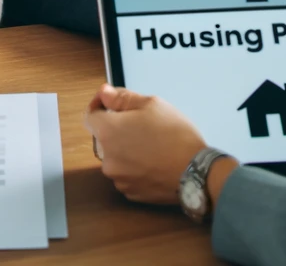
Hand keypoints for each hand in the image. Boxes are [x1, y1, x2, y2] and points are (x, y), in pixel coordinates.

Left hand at [84, 85, 211, 203]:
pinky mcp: (130, 192)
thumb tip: (104, 94)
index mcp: (109, 132)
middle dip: (117, 127)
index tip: (111, 103)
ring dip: (126, 148)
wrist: (195, 172)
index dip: (100, 106)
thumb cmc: (175, 135)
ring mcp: (118, 178)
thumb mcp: (152, 104)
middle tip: (143, 123)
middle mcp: (107, 158)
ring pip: (115, 156)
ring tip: (152, 143)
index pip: (90, 115)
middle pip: (103, 137)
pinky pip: (126, 173)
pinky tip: (154, 160)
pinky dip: (135, 166)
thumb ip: (122, 98)